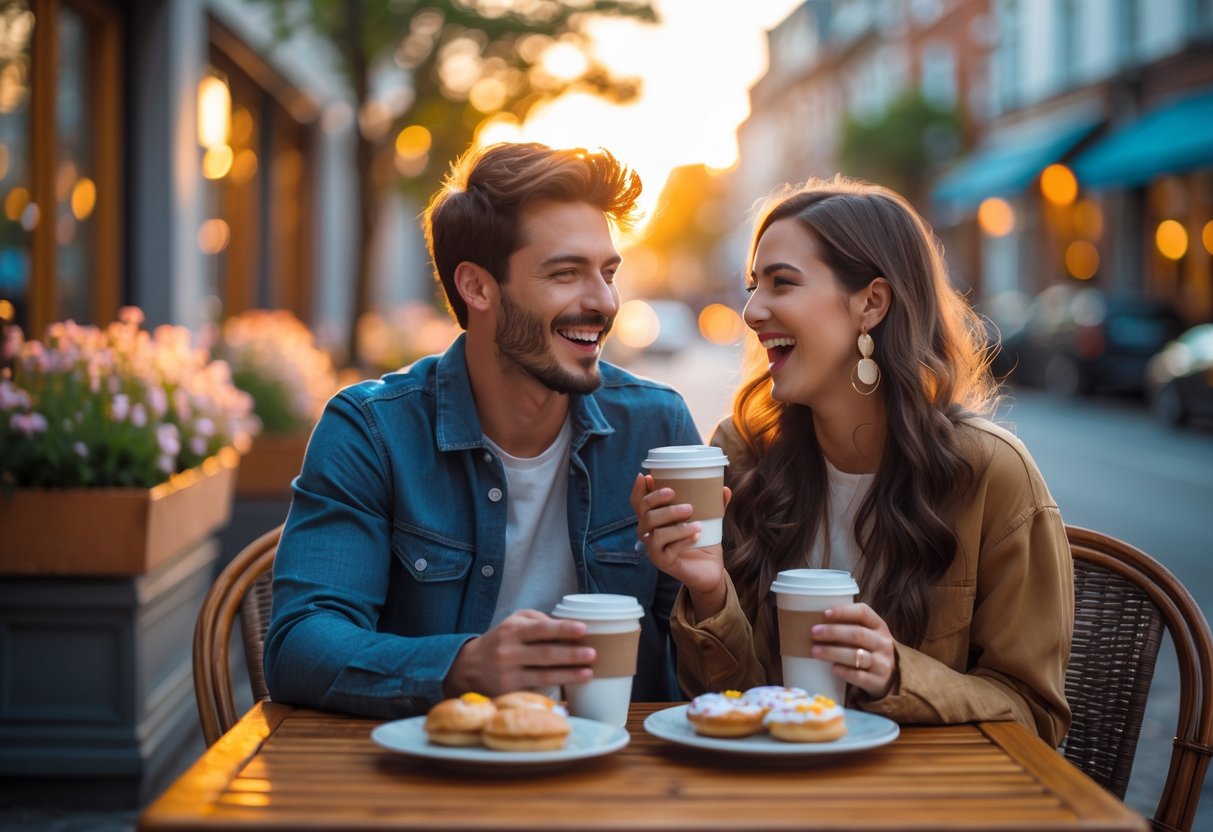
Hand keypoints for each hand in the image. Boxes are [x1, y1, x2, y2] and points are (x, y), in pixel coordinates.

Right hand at [443, 610, 594, 696]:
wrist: (468, 667)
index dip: (562, 629)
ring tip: (588, 672)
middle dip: (571, 654)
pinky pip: (535, 689)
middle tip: (593, 654)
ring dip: (568, 674)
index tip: (583, 629)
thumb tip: (565, 625)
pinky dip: (554, 688)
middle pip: (545, 653)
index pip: (541, 628)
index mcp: (513, 630)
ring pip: (543, 674)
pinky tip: (570, 689)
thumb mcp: (513, 622)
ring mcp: (508, 673)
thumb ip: (537, 620)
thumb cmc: (500, 641)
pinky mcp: (508, 691)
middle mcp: (509, 651)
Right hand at [630, 473, 731, 620]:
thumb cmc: (702, 540)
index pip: (638, 503)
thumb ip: (714, 504)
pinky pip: (668, 550)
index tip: (647, 476)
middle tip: (680, 499)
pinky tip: (696, 536)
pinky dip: (683, 541)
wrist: (708, 569)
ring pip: (655, 533)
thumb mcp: (707, 519)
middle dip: (659, 502)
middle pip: (644, 515)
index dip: (638, 489)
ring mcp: (654, 549)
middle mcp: (649, 533)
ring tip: (696, 523)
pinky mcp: (663, 563)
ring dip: (676, 525)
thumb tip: (724, 489)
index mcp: (654, 519)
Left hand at [810, 603, 897, 699]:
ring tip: (815, 651)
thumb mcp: (869, 635)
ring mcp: (882, 663)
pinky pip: (859, 676)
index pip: (864, 613)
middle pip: (857, 634)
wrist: (891, 678)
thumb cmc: (871, 650)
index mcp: (879, 626)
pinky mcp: (878, 681)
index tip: (825, 614)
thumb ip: (851, 627)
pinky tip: (833, 669)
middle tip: (814, 632)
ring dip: (833, 652)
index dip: (844, 611)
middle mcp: (883, 643)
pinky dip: (844, 671)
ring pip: (856, 655)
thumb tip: (819, 622)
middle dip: (833, 632)